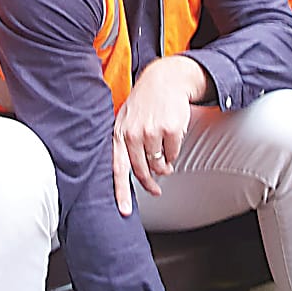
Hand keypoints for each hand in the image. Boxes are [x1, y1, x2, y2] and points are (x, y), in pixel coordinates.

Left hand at [112, 55, 207, 215]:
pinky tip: (171, 143)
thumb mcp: (126, 118)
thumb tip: (126, 172)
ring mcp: (152, 131)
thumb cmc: (144, 102)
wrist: (165, 79)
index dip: (121, 191)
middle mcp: (133, 133)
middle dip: (149, 184)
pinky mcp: (170, 129)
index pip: (117, 168)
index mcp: (120, 133)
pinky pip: (173, 154)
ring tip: (165, 161)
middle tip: (155, 190)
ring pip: (159, 164)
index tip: (125, 211)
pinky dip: (174, 153)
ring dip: (163, 167)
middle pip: (141, 171)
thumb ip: (123, 142)